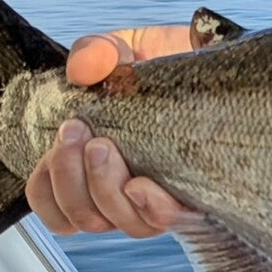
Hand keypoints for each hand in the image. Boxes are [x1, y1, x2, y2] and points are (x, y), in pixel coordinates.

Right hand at [24, 26, 196, 237]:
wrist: (225, 66)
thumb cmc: (173, 69)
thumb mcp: (129, 50)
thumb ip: (97, 53)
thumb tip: (81, 69)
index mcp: (98, 166)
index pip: (56, 205)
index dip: (46, 188)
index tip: (58, 145)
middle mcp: (127, 190)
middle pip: (82, 216)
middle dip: (69, 176)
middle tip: (78, 132)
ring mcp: (159, 198)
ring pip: (115, 221)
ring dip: (101, 186)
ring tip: (104, 145)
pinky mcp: (196, 200)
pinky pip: (162, 221)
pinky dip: (146, 206)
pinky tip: (141, 183)